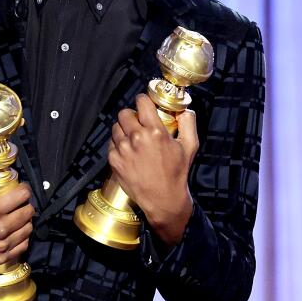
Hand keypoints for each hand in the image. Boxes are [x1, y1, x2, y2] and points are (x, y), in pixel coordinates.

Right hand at [0, 154, 33, 266]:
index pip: (22, 196)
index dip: (24, 189)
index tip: (21, 188)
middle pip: (28, 213)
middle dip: (26, 204)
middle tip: (19, 202)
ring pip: (27, 229)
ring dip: (26, 221)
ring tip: (18, 215)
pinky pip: (22, 246)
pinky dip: (22, 238)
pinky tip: (16, 231)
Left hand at [108, 93, 197, 246]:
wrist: (163, 199)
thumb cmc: (177, 173)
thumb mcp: (190, 146)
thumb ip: (188, 123)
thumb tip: (185, 110)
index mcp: (155, 131)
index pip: (141, 102)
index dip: (143, 101)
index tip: (144, 105)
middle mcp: (137, 138)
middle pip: (124, 113)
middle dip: (131, 115)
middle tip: (138, 123)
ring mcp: (123, 150)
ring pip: (116, 127)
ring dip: (123, 129)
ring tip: (133, 139)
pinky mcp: (115, 161)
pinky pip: (111, 144)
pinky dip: (118, 145)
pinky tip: (128, 152)